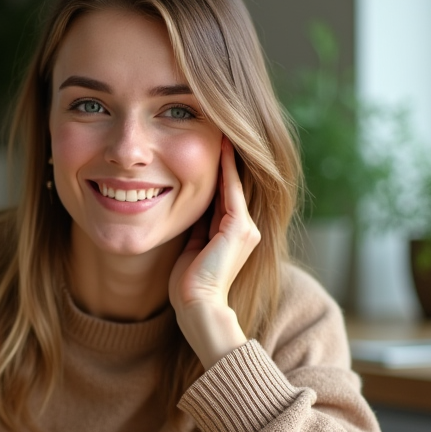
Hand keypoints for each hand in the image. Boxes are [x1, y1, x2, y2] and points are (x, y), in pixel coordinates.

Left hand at [168, 137, 260, 368]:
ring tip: (223, 128)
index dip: (217, 169)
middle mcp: (246, 228)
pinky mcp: (240, 228)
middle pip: (233, 184)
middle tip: (219, 126)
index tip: (208, 144)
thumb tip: (184, 206)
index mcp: (233, 233)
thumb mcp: (191, 247)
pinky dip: (227, 168)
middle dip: (226, 156)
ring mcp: (246, 228)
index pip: (225, 193)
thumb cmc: (188, 285)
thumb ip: (195, 227)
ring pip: (235, 183)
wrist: (197, 306)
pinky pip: (232, 190)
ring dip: (229, 156)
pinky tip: (221, 146)